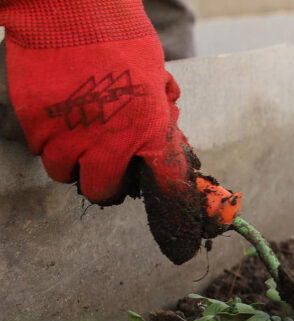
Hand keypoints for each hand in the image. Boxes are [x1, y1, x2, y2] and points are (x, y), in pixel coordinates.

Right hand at [0, 0, 237, 263]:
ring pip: (66, 175)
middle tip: (109, 162)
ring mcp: (68, 134)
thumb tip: (167, 149)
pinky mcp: (36, 124)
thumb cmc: (122, 41)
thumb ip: (160, 121)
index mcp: (150, 128)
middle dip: (108, 183)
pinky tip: (61, 114)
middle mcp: (110, 140)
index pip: (167, 186)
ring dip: (74, 161)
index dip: (175, 217)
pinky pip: (41, 150)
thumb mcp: (157, 82)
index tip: (181, 247)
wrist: (71, 12)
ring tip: (82, 130)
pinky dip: (50, 141)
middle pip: (103, 193)